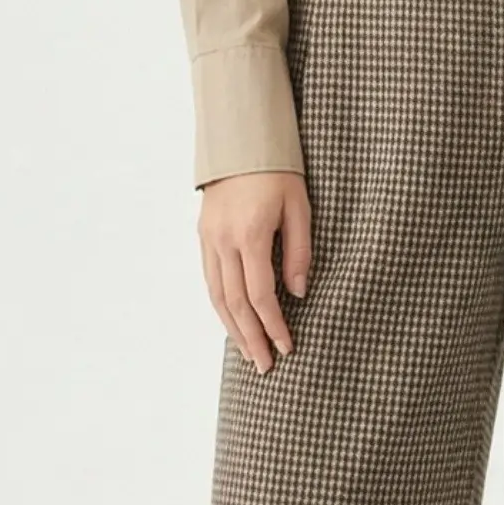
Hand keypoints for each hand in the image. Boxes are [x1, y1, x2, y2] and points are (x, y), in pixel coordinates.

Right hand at [197, 172, 312, 372]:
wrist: (240, 138)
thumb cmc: (278, 169)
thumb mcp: (300, 207)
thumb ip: (300, 251)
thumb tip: (298, 294)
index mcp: (250, 235)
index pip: (261, 295)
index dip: (274, 326)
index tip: (287, 347)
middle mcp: (223, 241)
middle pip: (235, 304)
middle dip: (251, 338)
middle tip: (265, 366)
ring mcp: (208, 238)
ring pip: (217, 296)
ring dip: (233, 329)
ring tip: (248, 353)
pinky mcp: (203, 234)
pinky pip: (210, 280)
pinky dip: (222, 307)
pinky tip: (233, 323)